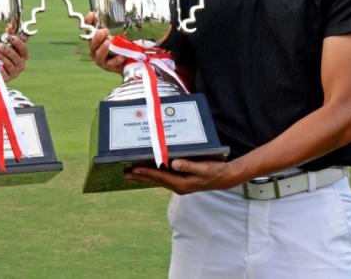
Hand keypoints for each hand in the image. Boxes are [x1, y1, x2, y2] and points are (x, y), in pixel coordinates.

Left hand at [0, 34, 28, 81]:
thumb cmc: (3, 55)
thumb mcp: (6, 44)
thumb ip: (9, 35)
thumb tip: (10, 25)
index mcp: (23, 55)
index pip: (24, 49)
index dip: (18, 43)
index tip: (11, 37)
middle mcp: (21, 64)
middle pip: (16, 57)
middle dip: (7, 50)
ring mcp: (15, 72)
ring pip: (10, 65)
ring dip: (2, 57)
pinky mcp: (8, 79)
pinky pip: (5, 74)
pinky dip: (0, 69)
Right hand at [85, 12, 124, 73]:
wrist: (130, 59)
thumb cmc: (121, 43)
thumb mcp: (118, 30)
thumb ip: (112, 22)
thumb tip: (106, 12)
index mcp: (96, 39)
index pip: (88, 29)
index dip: (88, 22)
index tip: (92, 15)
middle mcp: (96, 49)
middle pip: (91, 44)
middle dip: (96, 37)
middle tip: (103, 31)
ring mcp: (102, 59)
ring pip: (98, 55)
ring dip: (103, 48)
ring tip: (109, 42)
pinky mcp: (110, 67)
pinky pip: (110, 64)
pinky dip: (115, 60)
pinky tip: (121, 56)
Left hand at [125, 158, 239, 194]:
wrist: (225, 178)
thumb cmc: (215, 171)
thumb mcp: (204, 167)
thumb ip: (189, 166)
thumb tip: (174, 163)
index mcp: (182, 183)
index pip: (160, 177)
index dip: (146, 172)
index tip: (134, 168)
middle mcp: (178, 186)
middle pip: (155, 180)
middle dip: (140, 176)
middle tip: (125, 173)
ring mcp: (179, 185)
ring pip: (158, 180)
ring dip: (144, 176)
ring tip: (131, 173)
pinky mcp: (181, 182)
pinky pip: (164, 178)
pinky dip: (154, 175)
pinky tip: (149, 172)